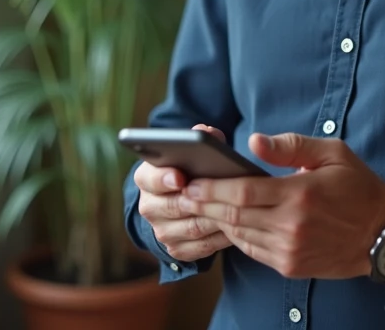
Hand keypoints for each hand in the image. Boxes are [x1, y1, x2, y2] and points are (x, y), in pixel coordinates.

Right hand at [134, 124, 232, 261]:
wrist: (181, 201)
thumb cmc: (190, 169)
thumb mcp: (190, 152)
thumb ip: (200, 138)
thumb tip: (207, 133)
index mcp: (146, 178)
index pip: (150, 178)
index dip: (164, 178)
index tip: (180, 177)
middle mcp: (148, 206)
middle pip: (173, 206)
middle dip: (199, 200)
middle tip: (222, 194)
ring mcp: (161, 231)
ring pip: (192, 227)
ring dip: (215, 218)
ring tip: (238, 209)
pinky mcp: (176, 249)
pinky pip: (202, 246)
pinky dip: (221, 237)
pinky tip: (238, 228)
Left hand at [178, 132, 384, 279]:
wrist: (384, 234)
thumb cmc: (358, 187)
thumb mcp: (333, 154)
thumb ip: (292, 145)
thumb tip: (254, 141)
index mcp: (300, 194)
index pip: (243, 192)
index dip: (213, 188)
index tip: (193, 181)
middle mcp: (292, 226)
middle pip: (234, 215)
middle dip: (204, 204)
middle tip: (184, 194)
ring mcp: (290, 249)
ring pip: (240, 235)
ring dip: (217, 221)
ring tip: (199, 207)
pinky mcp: (291, 265)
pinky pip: (253, 250)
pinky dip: (236, 236)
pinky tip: (228, 222)